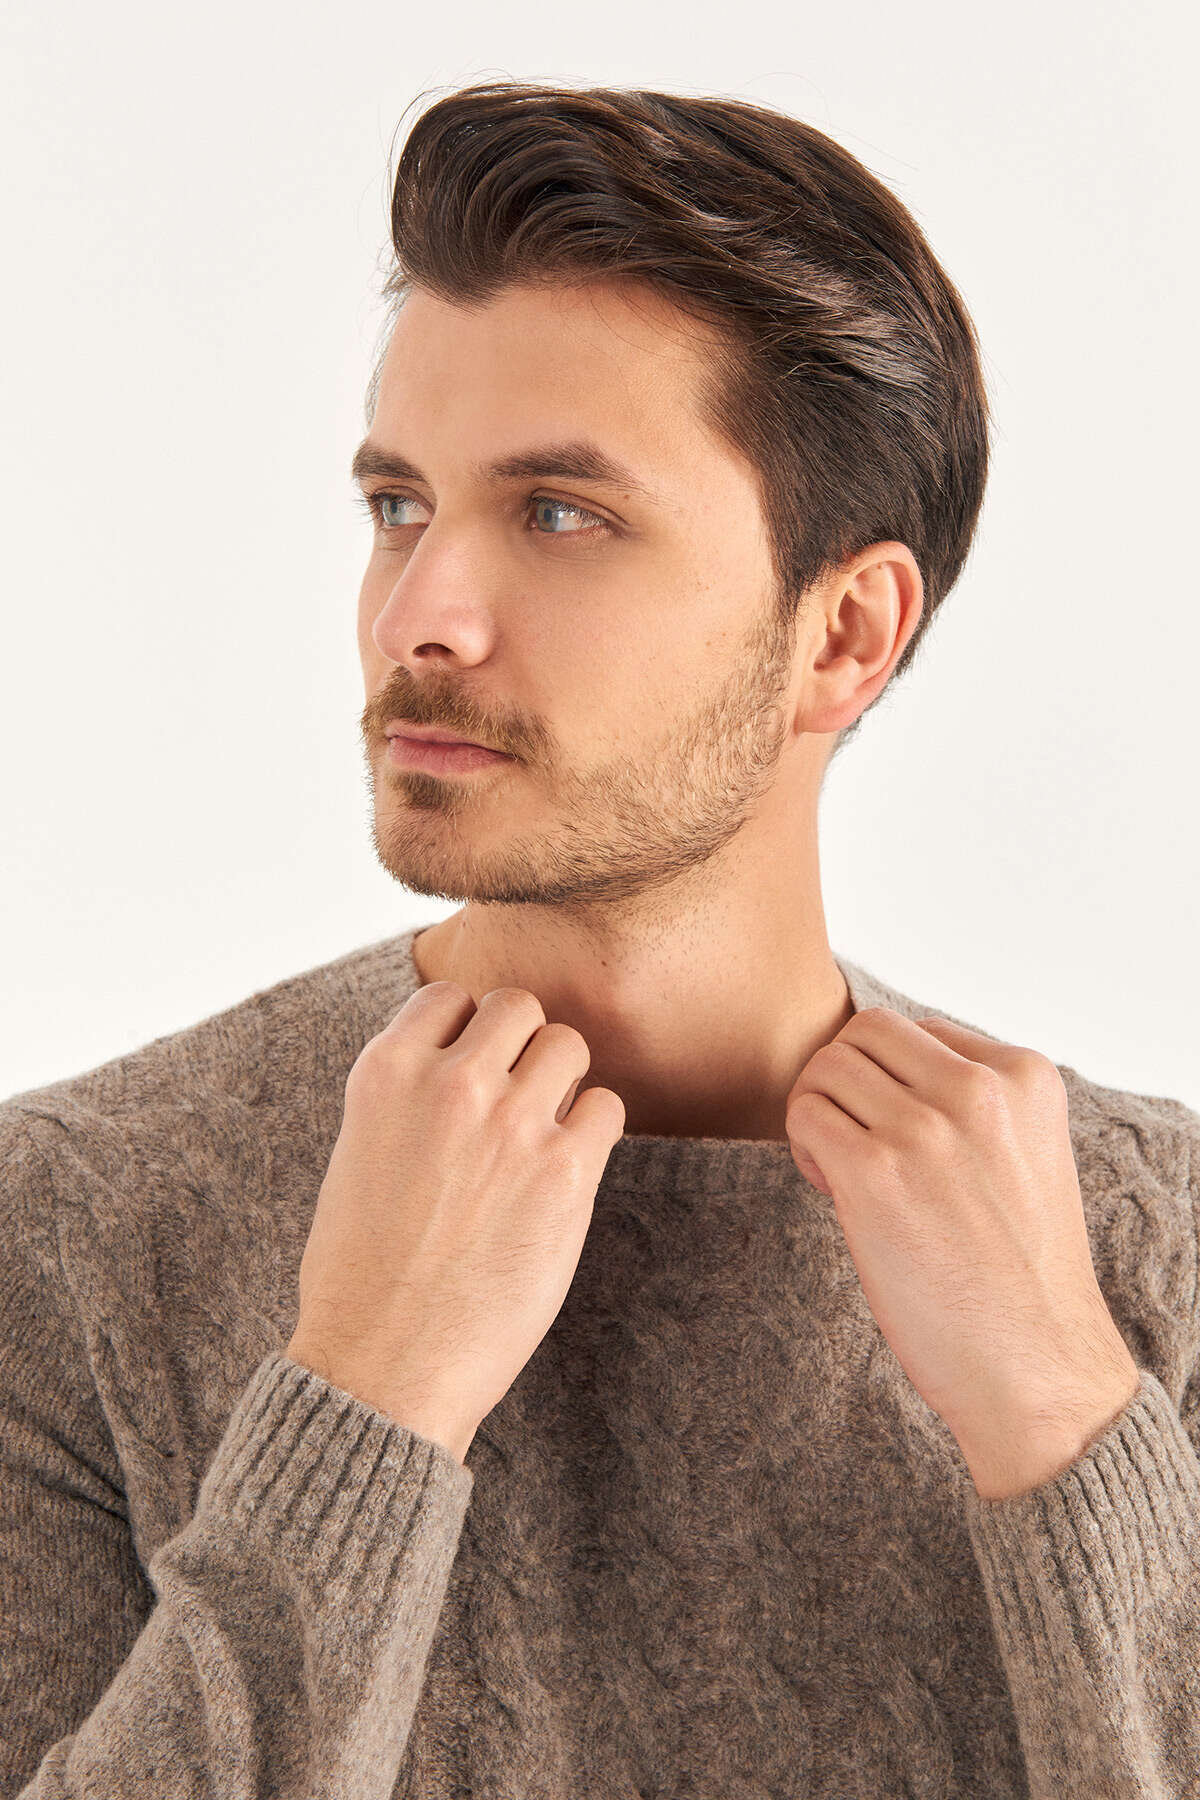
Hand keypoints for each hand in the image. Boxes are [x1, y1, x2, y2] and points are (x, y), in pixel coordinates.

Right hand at [287, 982, 624, 1462]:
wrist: (383, 1367)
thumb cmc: (361, 1277)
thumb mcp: (356, 1156)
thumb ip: (407, 1098)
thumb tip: (457, 1062)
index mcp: (385, 1072)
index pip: (449, 995)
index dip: (465, 1031)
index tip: (469, 1070)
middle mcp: (450, 1083)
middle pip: (518, 1007)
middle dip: (520, 1046)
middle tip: (514, 1099)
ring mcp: (511, 1123)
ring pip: (569, 1044)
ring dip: (562, 1082)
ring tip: (542, 1132)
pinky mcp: (565, 1170)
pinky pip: (606, 1107)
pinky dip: (593, 1131)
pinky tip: (566, 1170)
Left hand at [784, 1007, 1139, 1494]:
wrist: (1039, 1370)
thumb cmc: (1022, 1277)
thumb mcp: (1027, 1156)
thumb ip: (975, 1104)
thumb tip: (881, 1070)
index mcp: (1026, 1077)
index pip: (921, 1031)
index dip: (894, 1081)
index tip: (903, 1138)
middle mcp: (979, 1090)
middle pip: (868, 1031)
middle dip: (847, 1080)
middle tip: (855, 1143)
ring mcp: (927, 1129)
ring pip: (828, 1066)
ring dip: (819, 1110)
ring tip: (844, 1171)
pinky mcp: (876, 1173)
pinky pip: (804, 1114)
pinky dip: (804, 1146)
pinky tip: (834, 1192)